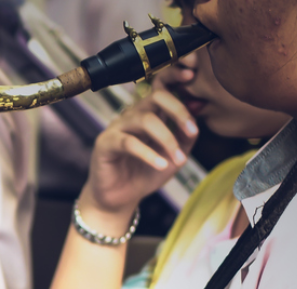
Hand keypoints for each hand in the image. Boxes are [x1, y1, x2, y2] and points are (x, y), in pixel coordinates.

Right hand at [83, 88, 199, 218]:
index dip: (174, 76)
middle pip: (156, 97)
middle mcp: (132, 116)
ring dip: (167, 139)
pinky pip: (130, 143)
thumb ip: (186, 137)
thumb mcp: (174, 155)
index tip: (193, 75)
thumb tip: (198, 118)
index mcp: (148, 114)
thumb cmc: (145, 175)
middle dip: (178, 111)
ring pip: (145, 120)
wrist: (120, 199)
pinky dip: (149, 154)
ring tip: (178, 160)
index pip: (160, 87)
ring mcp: (117, 128)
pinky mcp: (105, 144)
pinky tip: (161, 165)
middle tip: (192, 132)